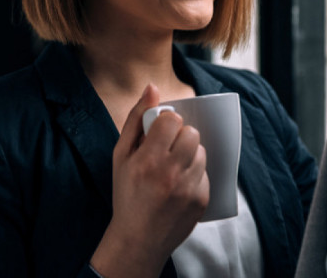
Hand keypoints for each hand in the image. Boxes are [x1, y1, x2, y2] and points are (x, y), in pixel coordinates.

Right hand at [90, 84, 208, 277]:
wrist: (138, 238)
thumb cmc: (126, 193)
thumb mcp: (121, 155)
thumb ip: (135, 119)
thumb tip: (152, 88)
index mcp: (148, 159)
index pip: (172, 120)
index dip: (166, 123)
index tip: (159, 132)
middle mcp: (171, 173)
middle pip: (191, 133)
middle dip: (180, 136)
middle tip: (167, 149)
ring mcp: (189, 188)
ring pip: (200, 151)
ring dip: (188, 154)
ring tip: (172, 168)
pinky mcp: (202, 200)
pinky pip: (205, 172)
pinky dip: (194, 174)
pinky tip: (178, 185)